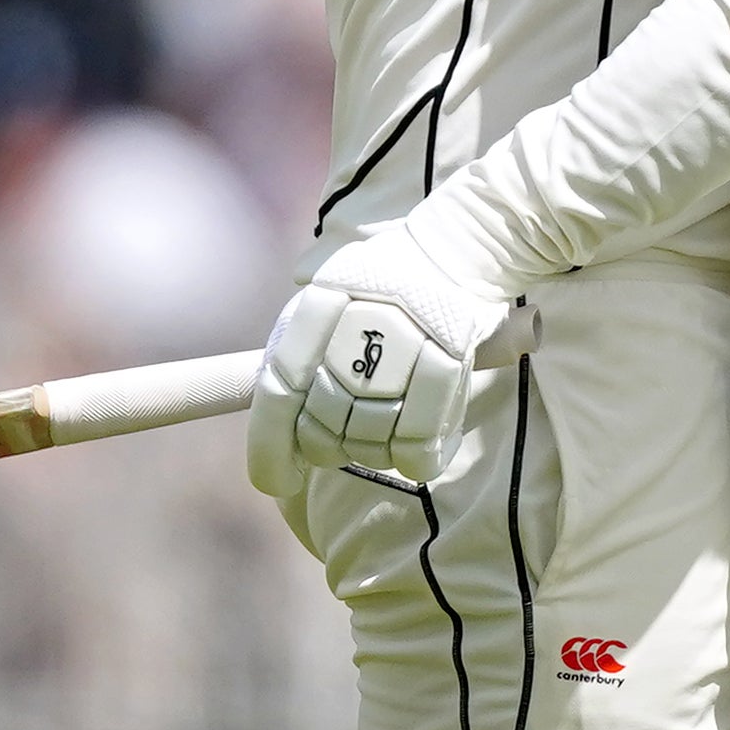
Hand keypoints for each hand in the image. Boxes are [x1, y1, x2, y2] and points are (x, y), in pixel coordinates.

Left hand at [245, 220, 529, 494]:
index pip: (280, 389)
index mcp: (320, 304)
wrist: (460, 249)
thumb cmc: (385, 284)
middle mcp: (357, 322)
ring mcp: (407, 341)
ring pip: (371, 435)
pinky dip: (416, 459)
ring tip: (381, 441)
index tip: (277, 479)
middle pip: (326, 419)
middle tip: (336, 448)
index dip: (270, 446)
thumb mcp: (330, 294)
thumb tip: (279, 425)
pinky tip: (418, 457)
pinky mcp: (451, 358)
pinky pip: (421, 439)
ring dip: (372, 453)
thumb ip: (301, 349)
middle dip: (325, 448)